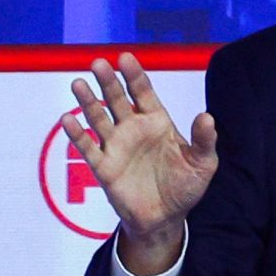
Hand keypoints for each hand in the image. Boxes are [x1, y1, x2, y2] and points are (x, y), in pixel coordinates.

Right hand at [61, 52, 217, 275]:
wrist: (167, 218)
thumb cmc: (185, 187)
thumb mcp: (203, 163)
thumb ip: (204, 140)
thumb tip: (207, 116)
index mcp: (158, 122)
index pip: (143, 92)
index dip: (135, 75)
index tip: (125, 57)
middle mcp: (134, 129)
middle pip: (117, 99)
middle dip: (108, 81)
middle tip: (98, 62)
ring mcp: (117, 146)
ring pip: (98, 118)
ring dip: (88, 101)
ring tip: (78, 84)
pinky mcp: (104, 167)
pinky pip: (88, 148)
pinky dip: (77, 134)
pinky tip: (68, 118)